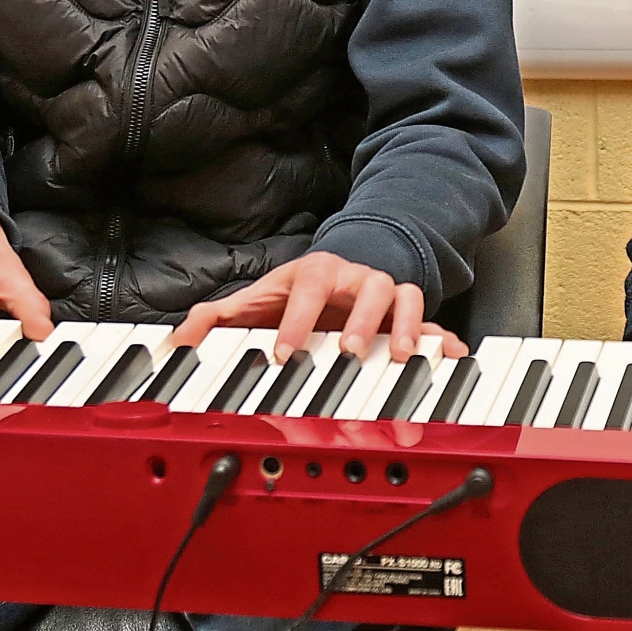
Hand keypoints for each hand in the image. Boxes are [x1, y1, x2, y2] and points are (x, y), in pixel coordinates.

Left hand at [169, 250, 464, 362]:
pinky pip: (434, 322)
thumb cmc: (298, 293)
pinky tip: (454, 355)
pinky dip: (445, 338)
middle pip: (366, 288)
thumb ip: (218, 318)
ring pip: (406, 298)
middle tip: (349, 352)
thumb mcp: (257, 301)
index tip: (286, 353)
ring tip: (402, 356)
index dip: (296, 321)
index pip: (306, 289)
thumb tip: (178, 338)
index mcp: (316, 274)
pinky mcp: (409, 316)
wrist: (343, 275)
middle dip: (360, 321)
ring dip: (406, 326)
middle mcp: (356, 279)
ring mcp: (386, 295)